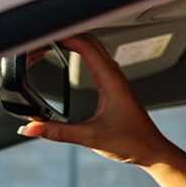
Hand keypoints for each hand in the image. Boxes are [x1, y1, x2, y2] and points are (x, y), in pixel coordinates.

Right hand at [16, 35, 173, 167]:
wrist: (153, 151)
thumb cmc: (133, 142)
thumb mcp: (91, 138)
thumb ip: (58, 132)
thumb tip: (32, 128)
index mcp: (111, 81)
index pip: (85, 46)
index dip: (63, 36)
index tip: (44, 36)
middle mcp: (115, 76)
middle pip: (89, 41)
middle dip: (65, 36)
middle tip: (42, 40)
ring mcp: (116, 80)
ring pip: (94, 49)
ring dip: (74, 43)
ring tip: (51, 45)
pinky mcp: (115, 87)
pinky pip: (97, 60)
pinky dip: (81, 53)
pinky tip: (70, 58)